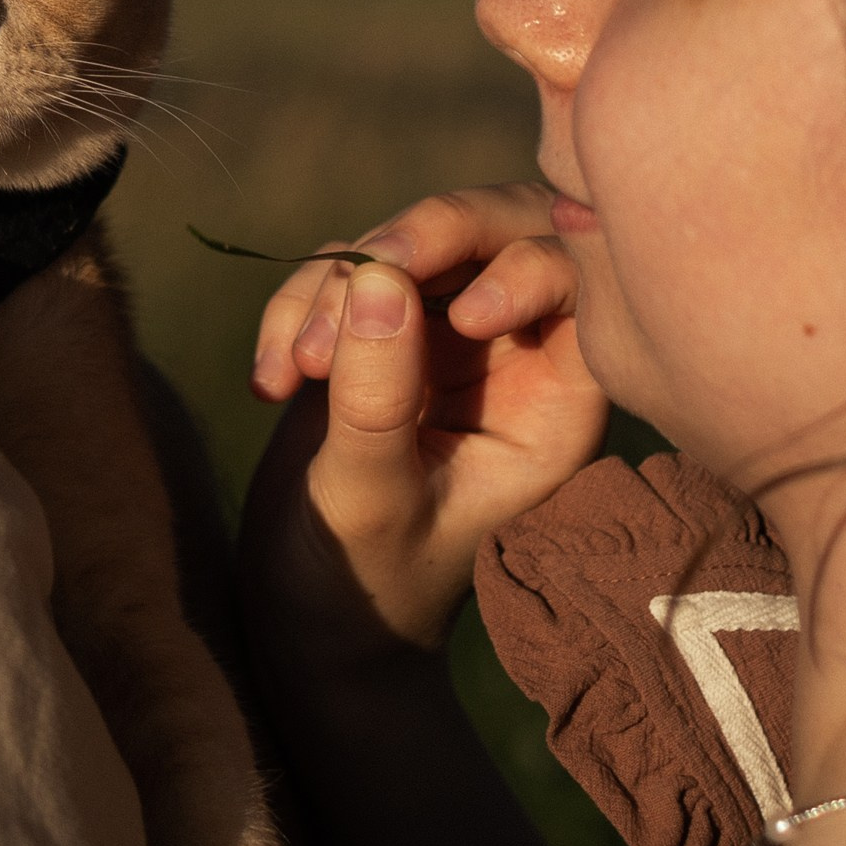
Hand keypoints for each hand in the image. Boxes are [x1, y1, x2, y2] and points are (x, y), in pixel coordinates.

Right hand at [242, 185, 609, 654]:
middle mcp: (505, 353)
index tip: (466, 316)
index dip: (525, 267)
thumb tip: (377, 276)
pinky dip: (297, 306)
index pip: (575, 282)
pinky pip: (340, 270)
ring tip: (297, 374)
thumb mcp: (368, 498)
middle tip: (360, 271)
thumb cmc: (362, 584)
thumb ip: (378, 395)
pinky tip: (270, 383)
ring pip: (406, 241)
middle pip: (497, 225)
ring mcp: (436, 335)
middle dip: (424, 235)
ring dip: (337, 287)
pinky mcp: (372, 329)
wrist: (309, 619)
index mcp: (552, 402)